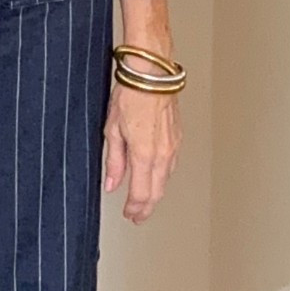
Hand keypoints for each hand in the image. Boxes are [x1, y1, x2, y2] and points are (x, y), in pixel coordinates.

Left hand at [103, 79, 181, 221]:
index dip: (134, 208)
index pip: (141, 193)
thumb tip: (112, 183)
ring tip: (146, 200)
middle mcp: (162, 154)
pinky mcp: (178, 137)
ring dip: (155, 193)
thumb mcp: (112, 129)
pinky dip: (162, 176)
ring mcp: (173, 146)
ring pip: (165, 179)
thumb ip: (114, 161)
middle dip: (146, 207)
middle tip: (138, 215)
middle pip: (156, 191)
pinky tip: (156, 176)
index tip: (129, 215)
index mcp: (144, 154)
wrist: (153, 75)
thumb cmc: (131, 95)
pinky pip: (171, 165)